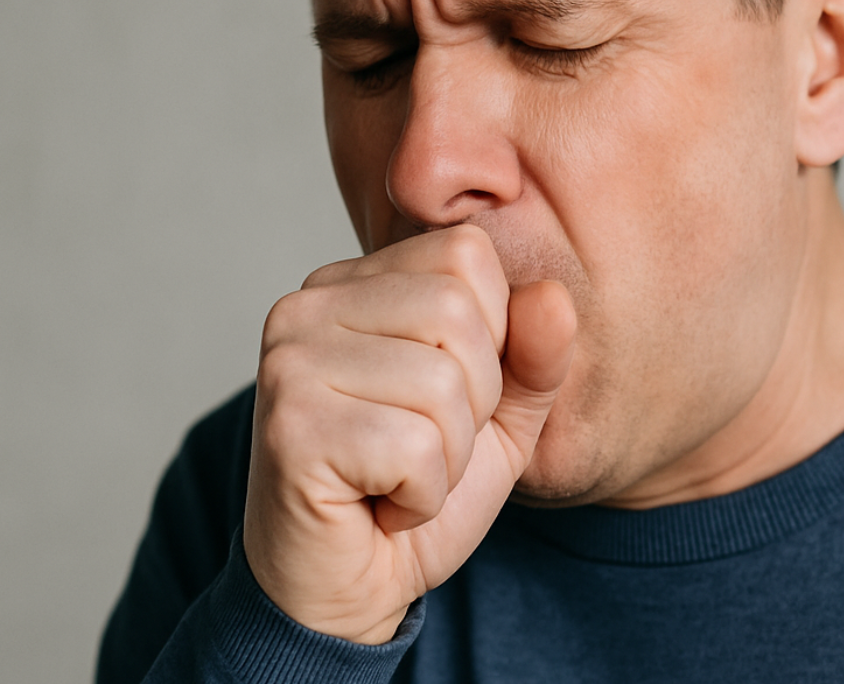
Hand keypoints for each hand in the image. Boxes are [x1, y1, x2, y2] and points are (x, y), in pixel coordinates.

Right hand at [241, 224, 575, 643]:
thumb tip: (553, 296)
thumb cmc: (416, 490)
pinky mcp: (291, 428)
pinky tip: (381, 505)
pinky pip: (415, 448)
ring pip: (441, 384)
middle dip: (472, 402)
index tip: (444, 399)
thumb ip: (534, 353)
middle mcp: (307, 305)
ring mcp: (290, 363)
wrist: (348, 589)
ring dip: (448, 457)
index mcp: (353, 283)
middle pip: (457, 312)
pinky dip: (422, 495)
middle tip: (421, 448)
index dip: (491, 339)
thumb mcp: (500, 415)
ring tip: (399, 478)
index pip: (467, 254)